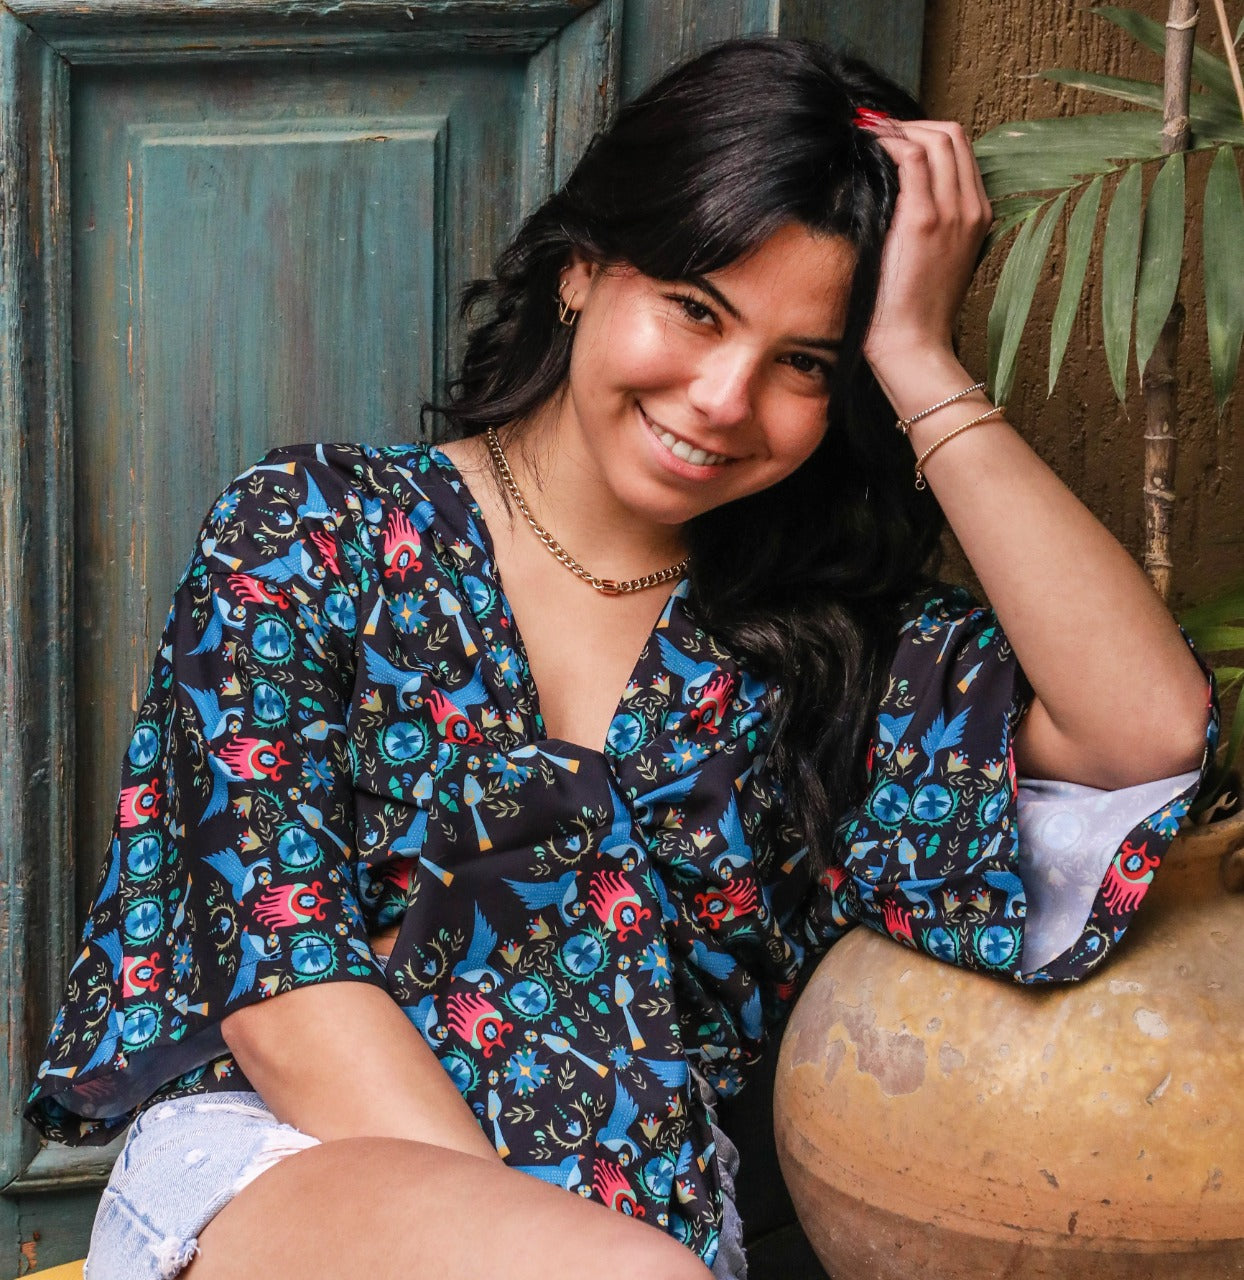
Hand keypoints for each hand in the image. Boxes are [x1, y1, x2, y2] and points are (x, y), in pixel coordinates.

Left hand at [859, 119, 991, 379]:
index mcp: (978, 217)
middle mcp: (971, 209)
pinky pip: (911, 158)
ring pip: (934, 138)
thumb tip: (895, 195)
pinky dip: (887, 143)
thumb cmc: (911, 312)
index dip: (923, 133)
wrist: (914, 346)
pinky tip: (864, 149)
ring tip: (864, 135)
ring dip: (895, 129)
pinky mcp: (923, 220)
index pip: (960, 150)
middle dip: (909, 124)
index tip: (889, 137)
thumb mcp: (932, 261)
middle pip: (951, 135)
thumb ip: (928, 225)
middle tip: (872, 130)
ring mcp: (952, 212)